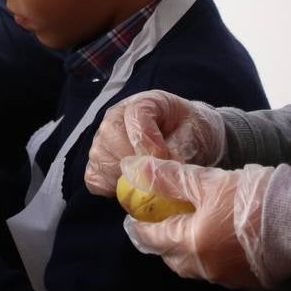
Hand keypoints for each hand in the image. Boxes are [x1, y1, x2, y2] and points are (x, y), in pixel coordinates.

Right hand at [85, 91, 226, 196]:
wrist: (189, 142)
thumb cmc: (193, 133)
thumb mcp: (196, 135)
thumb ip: (181, 148)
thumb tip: (164, 168)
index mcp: (144, 102)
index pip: (135, 116)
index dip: (149, 142)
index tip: (165, 159)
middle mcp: (117, 116)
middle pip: (111, 134)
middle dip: (134, 160)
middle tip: (156, 175)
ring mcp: (104, 139)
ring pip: (100, 157)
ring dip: (123, 176)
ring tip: (148, 181)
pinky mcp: (99, 162)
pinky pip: (94, 178)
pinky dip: (110, 188)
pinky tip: (132, 188)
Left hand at [121, 155, 275, 287]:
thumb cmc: (254, 198)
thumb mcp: (208, 180)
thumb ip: (170, 177)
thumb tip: (134, 169)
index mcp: (190, 243)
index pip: (151, 238)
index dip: (139, 224)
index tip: (134, 214)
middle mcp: (203, 267)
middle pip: (170, 256)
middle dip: (161, 239)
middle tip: (162, 218)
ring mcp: (225, 277)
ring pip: (192, 265)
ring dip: (185, 247)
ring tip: (190, 224)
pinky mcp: (246, 279)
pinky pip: (216, 269)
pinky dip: (208, 254)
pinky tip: (218, 235)